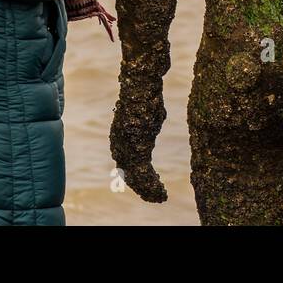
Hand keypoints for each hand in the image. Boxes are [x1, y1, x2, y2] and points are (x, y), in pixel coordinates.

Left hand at [109, 78, 168, 202]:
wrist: (142, 85)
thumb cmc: (148, 95)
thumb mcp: (150, 112)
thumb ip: (150, 123)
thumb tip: (155, 119)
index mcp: (122, 137)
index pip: (127, 163)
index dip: (138, 176)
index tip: (151, 184)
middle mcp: (120, 145)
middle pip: (129, 174)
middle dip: (143, 187)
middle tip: (156, 196)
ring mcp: (126, 148)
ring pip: (136, 178)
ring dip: (149, 190)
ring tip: (161, 196)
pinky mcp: (135, 149)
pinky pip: (143, 176)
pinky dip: (152, 188)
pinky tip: (162, 194)